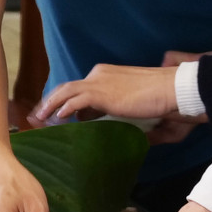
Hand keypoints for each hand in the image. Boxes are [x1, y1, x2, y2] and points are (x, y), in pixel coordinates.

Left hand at [33, 64, 183, 126]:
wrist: (173, 89)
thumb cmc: (164, 100)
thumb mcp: (142, 110)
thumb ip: (132, 121)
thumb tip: (136, 137)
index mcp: (107, 76)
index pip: (79, 88)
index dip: (64, 102)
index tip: (56, 116)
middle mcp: (100, 74)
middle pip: (67, 88)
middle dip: (49, 102)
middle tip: (38, 117)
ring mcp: (99, 82)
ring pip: (65, 92)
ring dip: (49, 105)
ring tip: (38, 119)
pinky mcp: (102, 92)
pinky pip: (75, 100)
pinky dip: (63, 108)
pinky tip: (57, 119)